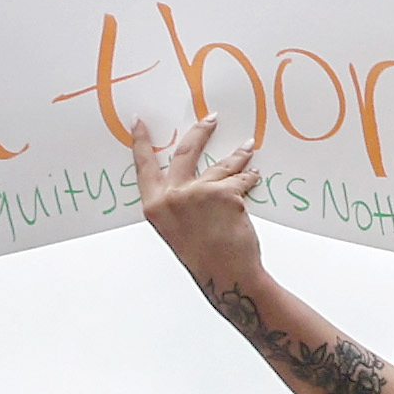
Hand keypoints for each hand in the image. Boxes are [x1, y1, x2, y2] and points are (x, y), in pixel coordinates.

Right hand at [125, 110, 268, 277]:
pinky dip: (250, 178)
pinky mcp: (226, 193)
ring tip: (247, 148)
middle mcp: (174, 196)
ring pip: (222, 164)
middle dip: (201, 130)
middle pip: (186, 150)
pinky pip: (241, 179)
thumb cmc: (203, 257)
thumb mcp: (177, 228)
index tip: (139, 121)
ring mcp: (200, 192)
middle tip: (211, 119)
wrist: (227, 275)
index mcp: (156, 206)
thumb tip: (192, 175)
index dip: (141, 142)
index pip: (144, 166)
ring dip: (238, 156)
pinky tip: (254, 178)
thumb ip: (177, 201)